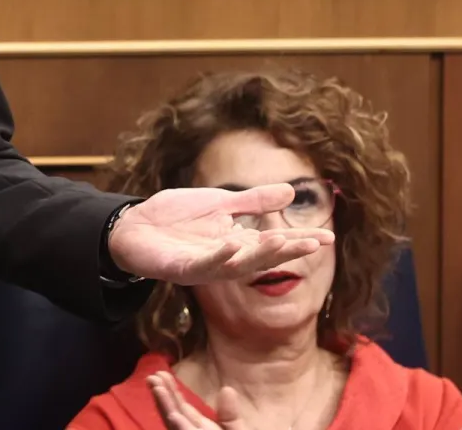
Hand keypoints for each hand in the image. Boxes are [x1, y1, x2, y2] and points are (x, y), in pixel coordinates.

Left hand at [108, 185, 333, 284]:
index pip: (273, 243)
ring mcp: (204, 265)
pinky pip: (204, 265)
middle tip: (315, 243)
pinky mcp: (181, 268)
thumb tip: (291, 192)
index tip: (328, 237)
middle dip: (288, 251)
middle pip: (262, 257)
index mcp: (236, 242)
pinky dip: (219, 256)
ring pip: (238, 265)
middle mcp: (225, 258)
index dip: (299, 241)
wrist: (133, 226)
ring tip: (282, 241)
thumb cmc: (174, 218)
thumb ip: (252, 202)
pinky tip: (233, 245)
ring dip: (259, 255)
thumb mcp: (219, 204)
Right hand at [148, 371, 241, 429]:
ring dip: (164, 407)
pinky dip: (178, 426)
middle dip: (162, 395)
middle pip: (173, 413)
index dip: (171, 392)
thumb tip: (226, 389)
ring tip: (156, 387)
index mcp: (201, 429)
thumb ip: (230, 415)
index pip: (182, 409)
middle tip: (151, 375)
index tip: (161, 373)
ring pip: (174, 424)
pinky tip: (173, 414)